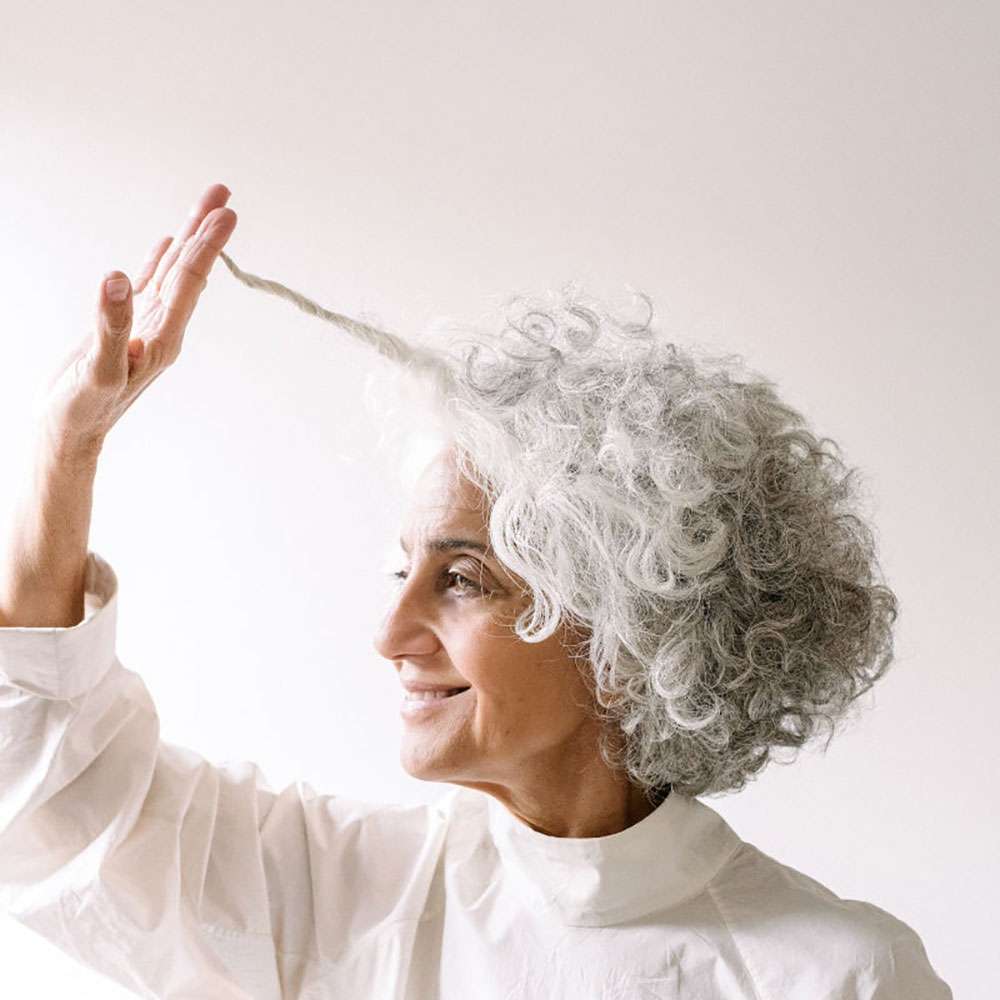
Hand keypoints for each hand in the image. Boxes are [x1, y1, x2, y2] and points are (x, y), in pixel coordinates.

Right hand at [35, 183, 237, 458]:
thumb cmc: (84, 410)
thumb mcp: (99, 369)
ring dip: (188, 240)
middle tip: (223, 195)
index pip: (188, 281)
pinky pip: (149, 286)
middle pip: (188, 270)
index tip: (225, 214)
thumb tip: (118, 278)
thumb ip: (111, 325)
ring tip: (205, 209)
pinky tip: (167, 245)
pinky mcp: (127, 328)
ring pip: (172, 273)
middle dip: (205, 232)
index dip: (206, 246)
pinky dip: (159, 262)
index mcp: (163, 337)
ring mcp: (146, 327)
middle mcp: (162, 328)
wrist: (69, 434)